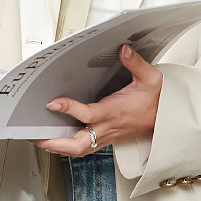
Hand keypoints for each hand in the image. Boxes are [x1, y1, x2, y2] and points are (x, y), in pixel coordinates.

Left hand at [33, 44, 162, 155]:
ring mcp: (106, 136)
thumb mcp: (151, 78)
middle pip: (77, 144)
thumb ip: (135, 63)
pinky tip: (55, 142)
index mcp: (115, 113)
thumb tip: (123, 49)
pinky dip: (66, 147)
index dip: (69, 109)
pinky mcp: (106, 139)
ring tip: (37, 139)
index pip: (88, 114)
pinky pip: (83, 148)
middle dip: (54, 142)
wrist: (166, 119)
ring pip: (78, 150)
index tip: (52, 103)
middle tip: (33, 135)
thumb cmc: (156, 101)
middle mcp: (108, 128)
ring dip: (57, 147)